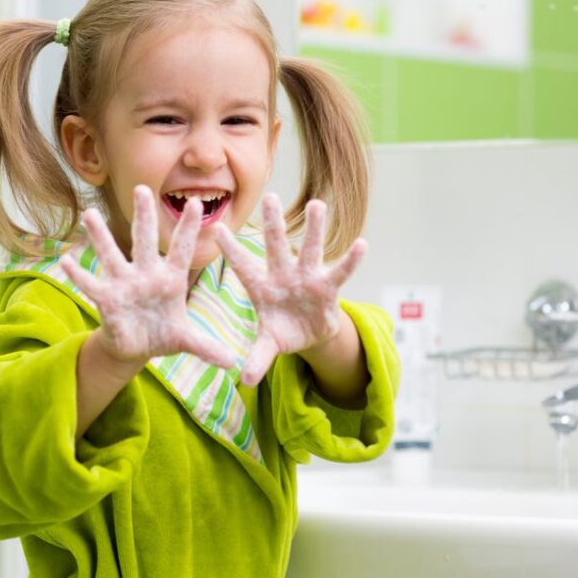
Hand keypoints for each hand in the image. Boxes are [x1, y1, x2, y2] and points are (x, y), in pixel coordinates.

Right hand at [61, 185, 235, 369]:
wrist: (136, 348)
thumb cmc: (163, 335)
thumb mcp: (186, 341)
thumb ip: (206, 347)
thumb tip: (232, 364)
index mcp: (170, 279)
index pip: (181, 249)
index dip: (187, 229)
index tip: (195, 204)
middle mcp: (146, 274)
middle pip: (144, 241)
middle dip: (144, 216)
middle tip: (141, 188)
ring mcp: (124, 284)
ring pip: (111, 255)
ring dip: (100, 237)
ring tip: (89, 215)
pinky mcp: (106, 299)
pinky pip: (90, 284)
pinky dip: (78, 274)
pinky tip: (66, 260)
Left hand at [214, 193, 365, 386]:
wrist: (308, 334)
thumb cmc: (282, 332)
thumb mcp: (268, 345)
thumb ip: (257, 358)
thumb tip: (244, 381)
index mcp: (261, 287)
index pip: (242, 266)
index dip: (230, 250)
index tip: (215, 228)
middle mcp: (283, 276)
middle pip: (276, 246)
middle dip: (273, 223)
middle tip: (270, 196)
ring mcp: (307, 278)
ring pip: (311, 249)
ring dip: (315, 229)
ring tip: (317, 204)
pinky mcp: (328, 288)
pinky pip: (340, 272)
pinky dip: (351, 260)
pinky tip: (362, 244)